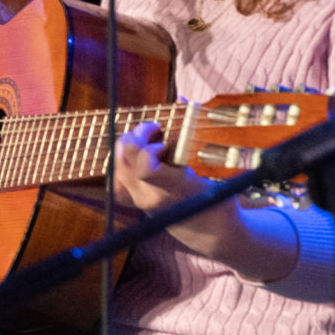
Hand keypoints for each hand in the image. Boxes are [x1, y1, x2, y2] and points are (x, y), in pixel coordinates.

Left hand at [112, 120, 282, 270]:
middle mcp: (149, 196)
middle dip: (135, 137)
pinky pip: (116, 177)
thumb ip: (195, 139)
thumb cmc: (217, 200)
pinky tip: (137, 155)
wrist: (211, 233)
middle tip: (153, 129)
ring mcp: (138, 200)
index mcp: (172, 190)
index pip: (145, 166)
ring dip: (127, 147)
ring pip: (117, 167)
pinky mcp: (134, 201)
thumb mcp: (215, 173)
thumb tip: (184, 101)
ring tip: (148, 140)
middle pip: (124, 160)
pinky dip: (122, 161)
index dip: (149, 146)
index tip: (164, 138)